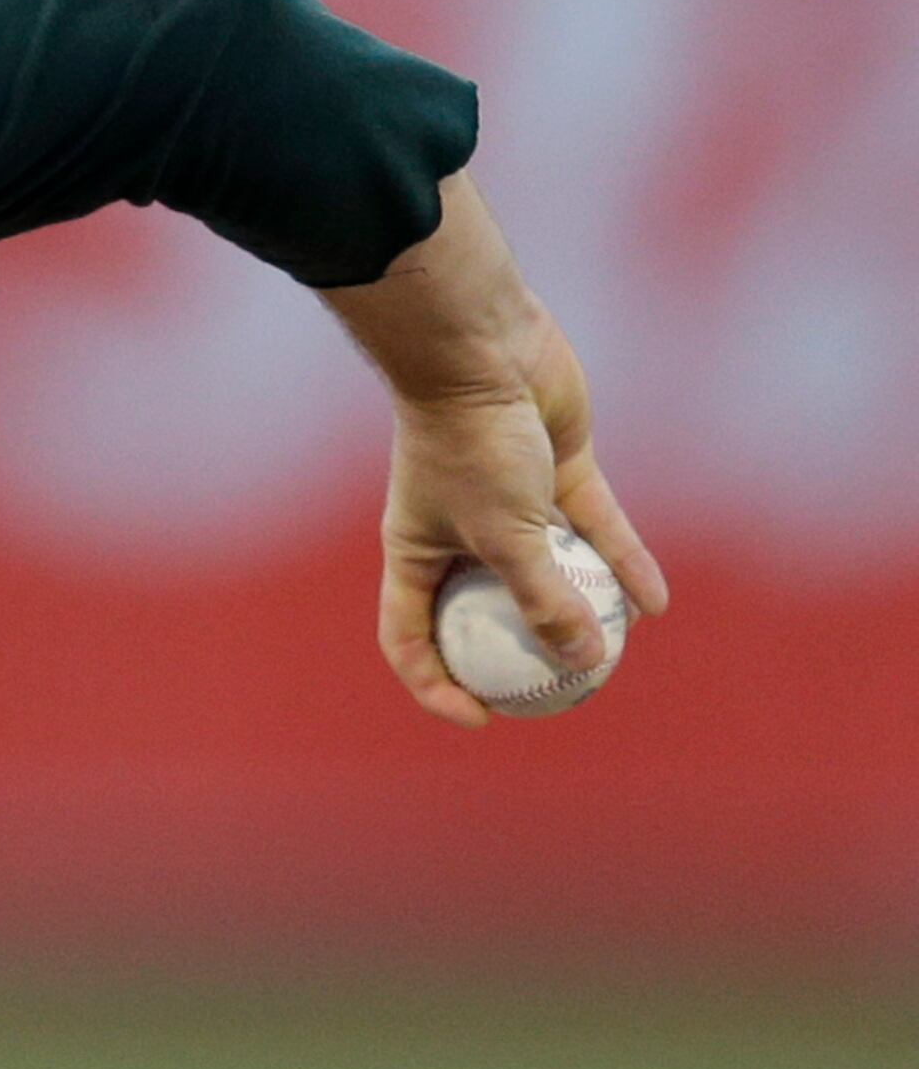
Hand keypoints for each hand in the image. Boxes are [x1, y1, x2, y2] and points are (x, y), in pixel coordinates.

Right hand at [328, 174, 669, 726]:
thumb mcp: (507, 536)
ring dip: (582, 610)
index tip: (485, 719)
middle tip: (561, 695)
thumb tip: (585, 664)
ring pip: (548, 572)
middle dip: (519, 658)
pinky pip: (594, 531)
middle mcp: (457, 535)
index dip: (437, 687)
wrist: (481, 349)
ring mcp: (509, 503)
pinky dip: (622, 562)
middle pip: (484, 613)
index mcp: (416, 554)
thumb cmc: (471, 444)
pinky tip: (657, 602)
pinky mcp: (556, 472)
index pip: (411, 639)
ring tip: (621, 653)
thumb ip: (544, 601)